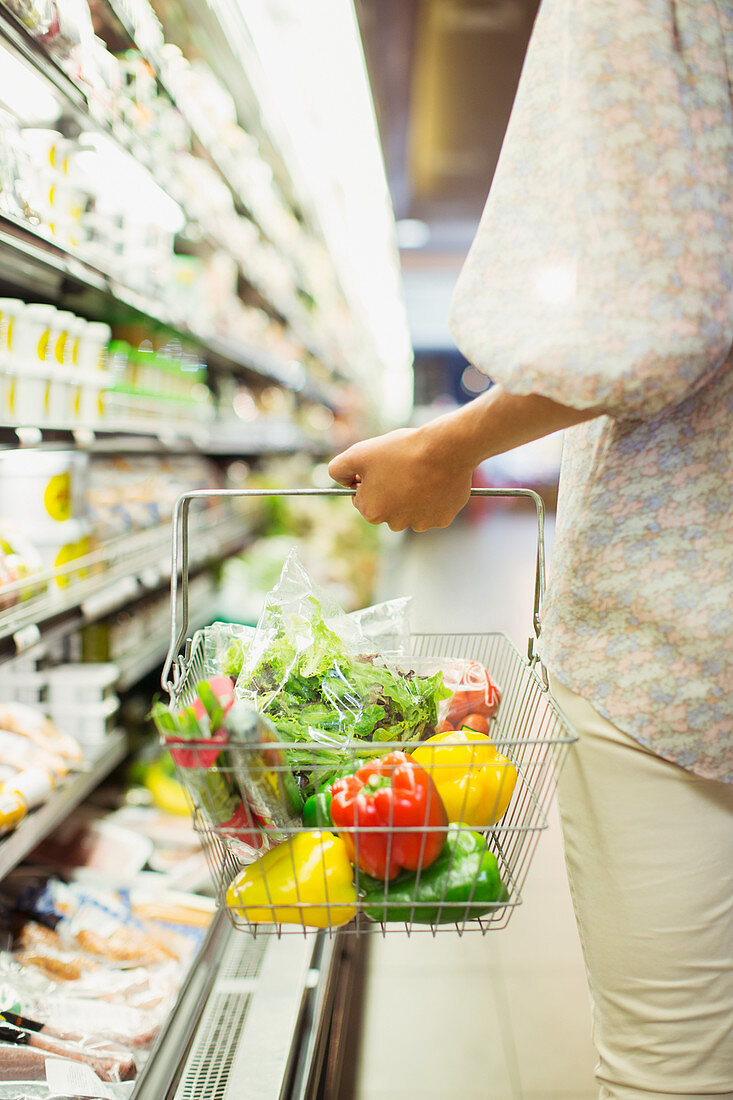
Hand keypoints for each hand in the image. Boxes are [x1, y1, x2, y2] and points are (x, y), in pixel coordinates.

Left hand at [328, 426, 473, 531]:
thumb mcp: (358, 453)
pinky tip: (437, 480)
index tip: (383, 466)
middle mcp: (395, 524)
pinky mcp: (443, 519)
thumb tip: (341, 481)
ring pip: (411, 509)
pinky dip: (434, 497)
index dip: (370, 480)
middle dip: (391, 490)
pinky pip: (434, 509)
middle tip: (403, 467)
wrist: (445, 448)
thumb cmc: (401, 450)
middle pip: (387, 507)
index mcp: (372, 512)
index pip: (363, 498)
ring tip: (421, 472)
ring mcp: (421, 523)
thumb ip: (338, 468)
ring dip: (413, 495)